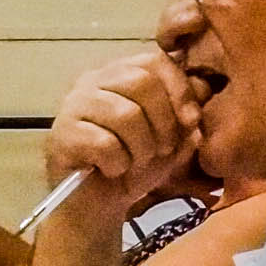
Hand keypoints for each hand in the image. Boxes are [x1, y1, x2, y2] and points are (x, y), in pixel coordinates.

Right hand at [44, 52, 208, 218]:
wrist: (97, 204)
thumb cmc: (134, 167)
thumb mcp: (172, 140)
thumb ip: (188, 113)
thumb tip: (203, 88)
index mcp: (120, 74)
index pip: (154, 61)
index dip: (179, 89)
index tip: (192, 121)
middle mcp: (93, 81)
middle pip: (140, 81)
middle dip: (163, 122)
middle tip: (162, 149)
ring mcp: (74, 106)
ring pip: (124, 114)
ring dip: (142, 148)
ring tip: (136, 162)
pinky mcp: (63, 134)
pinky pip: (104, 143)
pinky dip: (118, 164)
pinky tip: (112, 170)